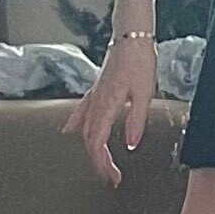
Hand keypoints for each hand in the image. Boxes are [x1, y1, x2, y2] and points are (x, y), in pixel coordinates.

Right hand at [60, 42, 155, 187]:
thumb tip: (130, 144)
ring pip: (84, 128)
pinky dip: (76, 124)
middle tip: (110, 177)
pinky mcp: (98, 89)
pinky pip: (81, 111)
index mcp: (106, 106)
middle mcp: (96, 102)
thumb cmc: (139, 60)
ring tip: (99, 163)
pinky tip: (70, 130)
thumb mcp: (144, 93)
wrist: (131, 36)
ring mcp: (94, 95)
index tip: (113, 177)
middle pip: (89, 140)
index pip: (97, 143)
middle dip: (98, 162)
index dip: (103, 164)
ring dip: (90, 148)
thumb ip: (135, 121)